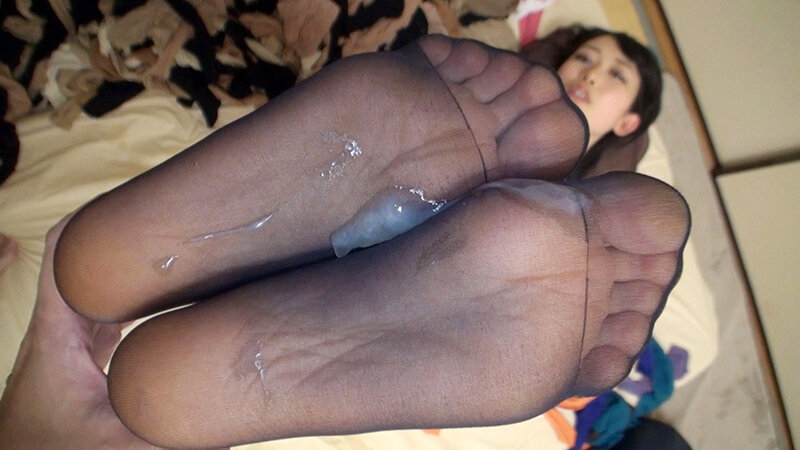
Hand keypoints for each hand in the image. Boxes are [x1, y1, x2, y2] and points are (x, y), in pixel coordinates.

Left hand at [0, 216, 153, 448]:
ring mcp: (64, 345)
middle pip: (82, 265)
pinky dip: (127, 303)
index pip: (61, 253)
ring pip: (93, 291)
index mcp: (55, 335)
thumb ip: (171, 421)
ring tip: (171, 258)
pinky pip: (101, 317)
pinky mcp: (74, 361)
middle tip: (171, 228)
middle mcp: (57, 330)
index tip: (135, 203)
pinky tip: (157, 305)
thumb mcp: (119, 442)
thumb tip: (225, 406)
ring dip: (125, 273)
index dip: (91, 220)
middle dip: (123, 242)